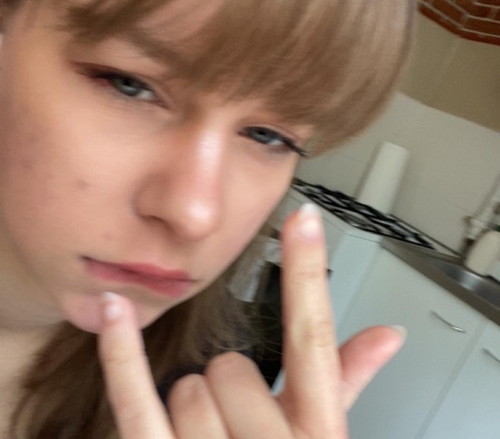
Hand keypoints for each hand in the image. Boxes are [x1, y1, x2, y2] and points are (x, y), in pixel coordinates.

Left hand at [98, 204, 404, 437]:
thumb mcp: (323, 437)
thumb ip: (349, 380)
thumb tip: (386, 334)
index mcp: (319, 432)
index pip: (314, 336)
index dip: (308, 273)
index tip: (303, 218)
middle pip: (232, 365)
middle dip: (229, 389)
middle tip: (238, 426)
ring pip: (188, 387)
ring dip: (191, 409)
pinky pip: (136, 401)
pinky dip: (121, 353)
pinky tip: (114, 310)